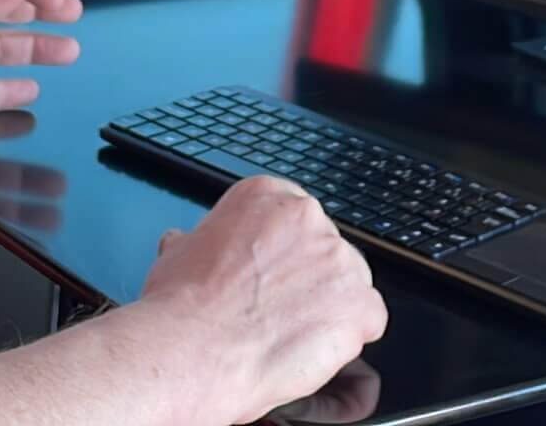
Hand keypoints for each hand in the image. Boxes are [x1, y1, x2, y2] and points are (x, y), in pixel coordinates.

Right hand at [129, 175, 387, 424]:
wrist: (195, 348)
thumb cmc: (183, 307)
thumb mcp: (177, 253)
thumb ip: (198, 242)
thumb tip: (185, 244)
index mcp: (266, 196)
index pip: (292, 218)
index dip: (281, 253)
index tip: (270, 273)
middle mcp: (308, 218)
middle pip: (324, 248)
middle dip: (306, 279)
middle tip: (276, 308)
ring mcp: (339, 259)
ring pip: (348, 283)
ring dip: (328, 306)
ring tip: (289, 333)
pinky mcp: (360, 303)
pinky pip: (369, 319)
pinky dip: (349, 337)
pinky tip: (314, 348)